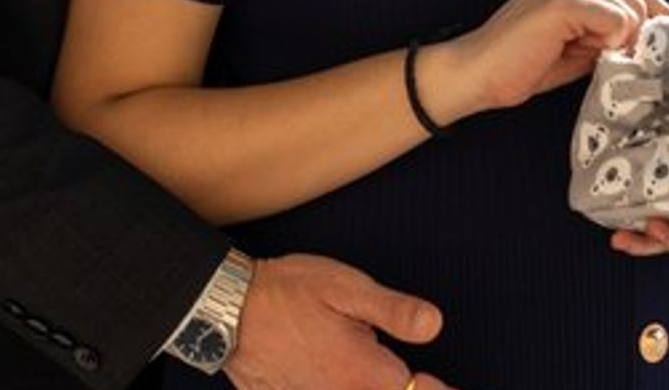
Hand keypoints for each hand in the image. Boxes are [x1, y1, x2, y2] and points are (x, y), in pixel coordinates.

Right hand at [225, 254, 453, 389]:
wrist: (224, 311)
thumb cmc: (287, 293)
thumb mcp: (346, 287)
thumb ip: (394, 312)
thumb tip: (435, 325)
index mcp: (366, 374)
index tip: (444, 383)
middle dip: (406, 387)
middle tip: (418, 379)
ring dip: (365, 387)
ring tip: (372, 374)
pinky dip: (328, 389)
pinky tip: (324, 376)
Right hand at [441, 0, 668, 116]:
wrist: (477, 74)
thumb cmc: (526, 63)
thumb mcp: (583, 41)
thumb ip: (616, 29)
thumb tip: (662, 36)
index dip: (655, 20)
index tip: (656, 50)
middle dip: (637, 35)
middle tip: (611, 61)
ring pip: (633, 9)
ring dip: (619, 42)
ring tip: (585, 56)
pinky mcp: (563, 0)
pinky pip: (618, 21)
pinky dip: (611, 44)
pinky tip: (583, 53)